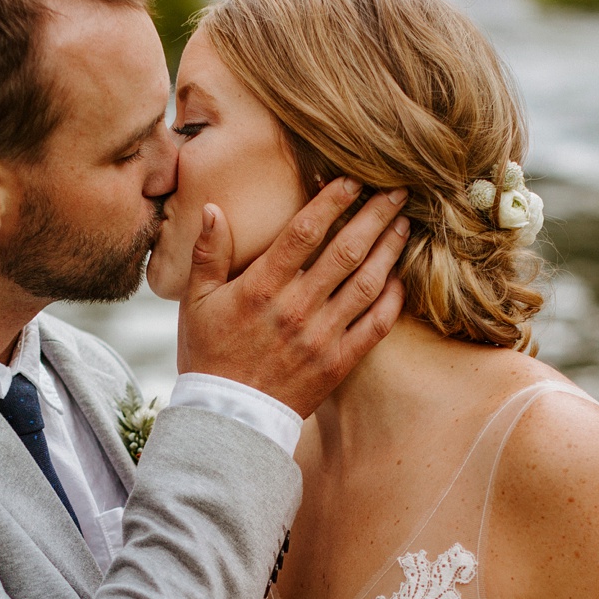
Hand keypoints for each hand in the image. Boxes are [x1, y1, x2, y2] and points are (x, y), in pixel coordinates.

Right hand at [177, 179, 409, 416]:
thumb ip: (207, 254)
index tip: (353, 179)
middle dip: (374, 216)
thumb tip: (213, 209)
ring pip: (366, 284)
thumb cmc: (209, 356)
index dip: (332, 200)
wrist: (228, 419)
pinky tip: (399, 278)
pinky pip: (374, 326)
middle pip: (345, 251)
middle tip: (397, 192)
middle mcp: (296, 308)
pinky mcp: (338, 363)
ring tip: (403, 225)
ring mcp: (321, 337)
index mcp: (261, 288)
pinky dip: (392, 300)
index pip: (304, 232)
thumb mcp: (195, 303)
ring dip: (389, 250)